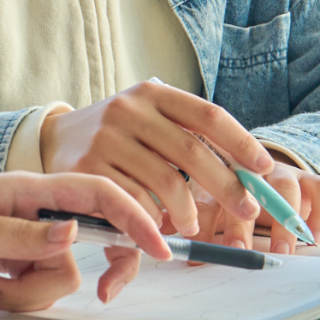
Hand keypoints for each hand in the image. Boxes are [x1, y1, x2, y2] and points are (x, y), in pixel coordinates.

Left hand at [0, 171, 168, 311]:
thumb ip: (22, 235)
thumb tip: (71, 234)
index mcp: (30, 190)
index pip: (97, 195)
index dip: (134, 217)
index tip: (159, 247)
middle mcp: (35, 213)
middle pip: (79, 253)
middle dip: (57, 282)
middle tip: (33, 293)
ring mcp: (25, 239)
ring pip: (56, 277)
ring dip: (22, 295)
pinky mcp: (13, 260)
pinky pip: (33, 287)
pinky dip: (11, 297)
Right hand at [38, 81, 267, 236]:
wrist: (55, 140)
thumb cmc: (120, 136)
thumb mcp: (149, 120)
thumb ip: (190, 139)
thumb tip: (252, 172)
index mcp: (152, 94)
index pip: (208, 115)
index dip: (242, 143)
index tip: (265, 169)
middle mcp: (128, 110)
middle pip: (193, 152)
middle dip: (228, 186)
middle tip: (247, 209)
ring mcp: (106, 139)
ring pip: (167, 183)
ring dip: (189, 212)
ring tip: (192, 224)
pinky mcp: (87, 169)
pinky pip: (137, 202)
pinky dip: (155, 220)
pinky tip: (159, 226)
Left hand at [195, 161, 319, 254]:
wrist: (267, 174)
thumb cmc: (233, 201)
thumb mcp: (211, 211)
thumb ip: (193, 228)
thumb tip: (178, 252)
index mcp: (216, 176)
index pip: (206, 198)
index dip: (204, 225)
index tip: (203, 252)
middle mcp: (251, 170)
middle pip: (245, 189)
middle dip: (241, 223)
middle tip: (239, 249)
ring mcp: (282, 172)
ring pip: (285, 188)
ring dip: (283, 220)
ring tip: (282, 251)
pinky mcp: (311, 180)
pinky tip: (313, 239)